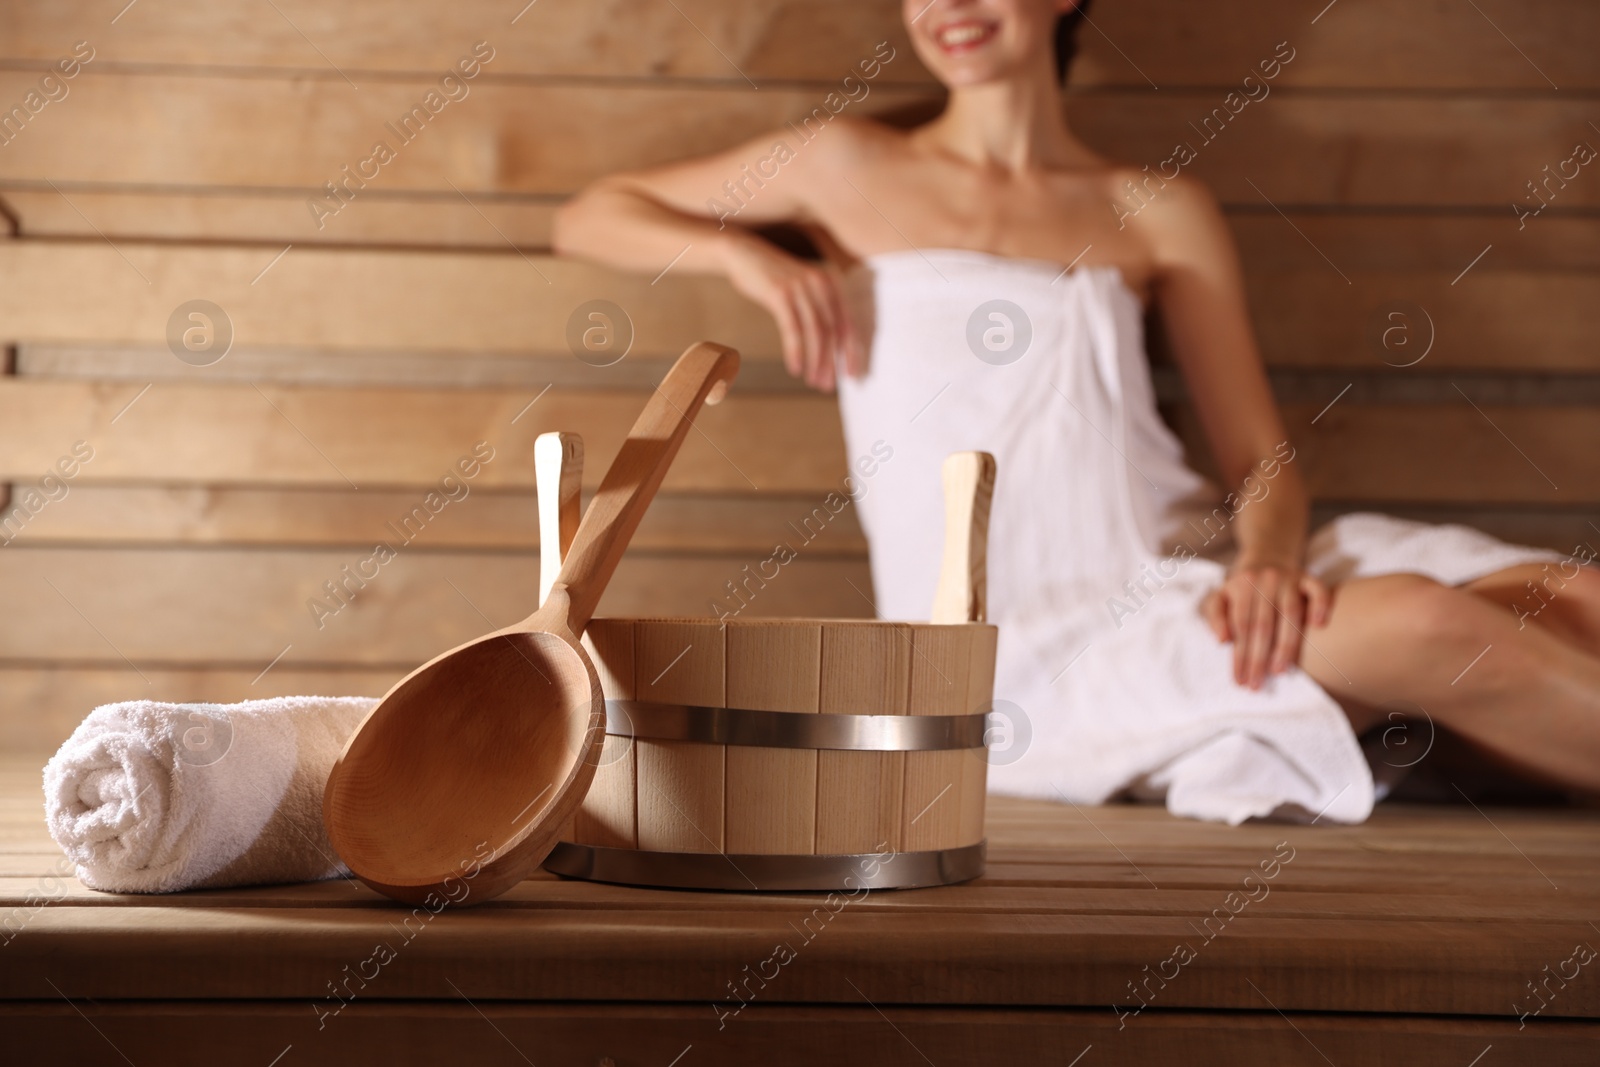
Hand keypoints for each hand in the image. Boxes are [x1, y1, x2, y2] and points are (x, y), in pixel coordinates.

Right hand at [722, 236, 862, 391]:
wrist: (746, 254)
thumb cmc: (776, 279)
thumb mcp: (803, 291)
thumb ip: (819, 312)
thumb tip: (830, 350)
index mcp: (832, 285)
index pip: (848, 324)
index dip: (852, 353)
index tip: (851, 375)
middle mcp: (822, 284)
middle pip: (834, 331)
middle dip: (832, 362)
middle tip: (828, 385)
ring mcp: (801, 287)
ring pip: (816, 332)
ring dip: (816, 361)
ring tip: (813, 381)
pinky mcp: (781, 293)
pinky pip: (793, 328)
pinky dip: (796, 351)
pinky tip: (795, 368)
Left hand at [1201, 561, 1329, 689]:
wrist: (1267, 556)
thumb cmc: (1242, 588)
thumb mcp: (1221, 596)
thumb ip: (1215, 616)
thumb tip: (1222, 640)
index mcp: (1241, 586)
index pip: (1240, 626)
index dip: (1239, 655)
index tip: (1240, 680)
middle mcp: (1265, 581)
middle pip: (1262, 624)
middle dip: (1259, 657)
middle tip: (1257, 684)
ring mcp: (1289, 578)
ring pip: (1290, 613)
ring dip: (1286, 644)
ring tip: (1280, 671)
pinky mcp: (1309, 577)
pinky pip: (1318, 589)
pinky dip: (1321, 605)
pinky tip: (1319, 626)